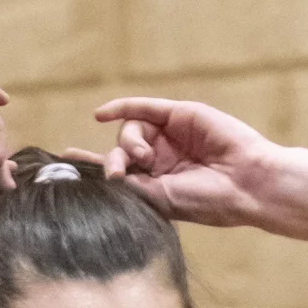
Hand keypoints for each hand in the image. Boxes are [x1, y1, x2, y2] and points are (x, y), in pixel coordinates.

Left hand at [95, 97, 281, 227]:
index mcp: (154, 184)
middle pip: (119, 151)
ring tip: (145, 158)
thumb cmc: (205, 201)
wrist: (244, 184)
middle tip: (118, 173)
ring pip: (131, 130)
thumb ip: (127, 185)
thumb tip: (96, 175)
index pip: (116, 174)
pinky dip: (121, 108)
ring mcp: (170, 136)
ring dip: (129, 143)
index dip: (90, 169)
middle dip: (113, 161)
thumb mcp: (157, 199)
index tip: (63, 168)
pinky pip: (144, 107)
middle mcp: (160, 160)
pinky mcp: (180, 115)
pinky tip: (100, 114)